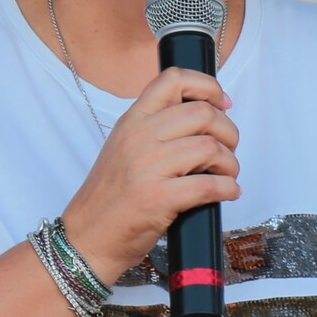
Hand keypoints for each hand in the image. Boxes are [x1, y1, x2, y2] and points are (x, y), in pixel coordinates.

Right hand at [59, 67, 239, 284]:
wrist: (87, 237)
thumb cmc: (110, 196)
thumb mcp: (124, 146)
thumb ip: (155, 127)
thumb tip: (204, 117)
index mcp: (132, 120)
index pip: (173, 79)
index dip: (206, 86)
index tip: (222, 103)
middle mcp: (139, 137)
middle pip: (202, 113)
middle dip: (228, 131)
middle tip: (229, 148)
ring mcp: (147, 167)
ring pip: (210, 148)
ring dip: (230, 163)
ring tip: (227, 175)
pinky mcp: (158, 198)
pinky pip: (209, 185)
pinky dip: (228, 188)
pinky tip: (227, 192)